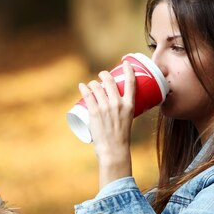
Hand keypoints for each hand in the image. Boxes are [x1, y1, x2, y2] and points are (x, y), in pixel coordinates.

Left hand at [79, 62, 136, 187]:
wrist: (114, 150)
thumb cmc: (121, 137)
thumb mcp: (127, 120)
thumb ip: (122, 110)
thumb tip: (115, 103)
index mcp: (130, 105)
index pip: (131, 82)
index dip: (129, 69)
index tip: (126, 63)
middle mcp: (118, 104)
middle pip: (110, 81)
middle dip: (105, 75)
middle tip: (102, 75)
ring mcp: (105, 108)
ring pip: (97, 87)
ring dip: (93, 82)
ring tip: (92, 84)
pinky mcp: (94, 112)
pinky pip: (88, 96)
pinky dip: (84, 88)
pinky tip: (82, 85)